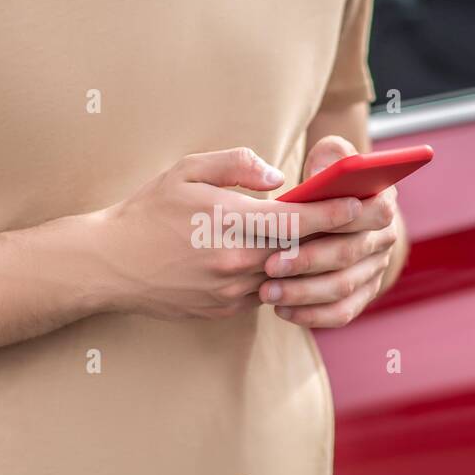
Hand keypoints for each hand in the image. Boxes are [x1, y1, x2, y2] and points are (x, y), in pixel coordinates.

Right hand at [96, 147, 362, 319]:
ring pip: (286, 277)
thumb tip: (278, 177)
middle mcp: (236, 261)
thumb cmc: (148, 211)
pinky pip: (264, 294)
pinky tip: (285, 264)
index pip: (298, 220)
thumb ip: (237, 165)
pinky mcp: (223, 310)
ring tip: (331, 243)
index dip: (334, 213)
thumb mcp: (187, 170)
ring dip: (308, 262)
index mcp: (229, 222)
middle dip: (335, 237)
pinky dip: (279, 279)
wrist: (109, 265)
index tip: (360, 203)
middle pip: (302, 252)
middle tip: (364, 223)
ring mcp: (230, 291)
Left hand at [257, 135, 400, 327]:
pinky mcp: (362, 295)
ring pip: (344, 289)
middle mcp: (385, 238)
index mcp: (382, 200)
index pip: (375, 210)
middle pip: (350, 254)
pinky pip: (342, 313)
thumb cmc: (323, 182)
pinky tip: (282, 312)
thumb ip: (330, 156)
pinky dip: (312, 316)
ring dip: (304, 293)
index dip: (339, 219)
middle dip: (308, 261)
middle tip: (269, 266)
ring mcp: (375, 270)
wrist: (330, 214)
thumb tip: (323, 172)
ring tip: (268, 292)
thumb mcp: (328, 158)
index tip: (299, 225)